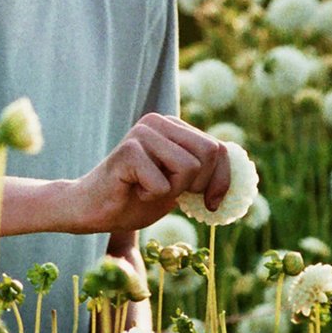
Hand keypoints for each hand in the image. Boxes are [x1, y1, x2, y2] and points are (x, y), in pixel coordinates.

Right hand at [59, 115, 230, 233]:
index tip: (211, 205)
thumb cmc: (134, 199)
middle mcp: (158, 122)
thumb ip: (202, 175)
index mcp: (173, 126)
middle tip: (170, 194)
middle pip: (209, 153)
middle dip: (198, 185)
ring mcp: (142, 133)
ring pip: (188, 169)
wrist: (90, 210)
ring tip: (146, 189)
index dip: (222, 181)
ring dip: (170, 192)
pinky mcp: (128, 151)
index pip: (218, 148)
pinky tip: (131, 191)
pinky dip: (149, 198)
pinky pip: (162, 185)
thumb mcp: (178, 187)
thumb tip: (241, 178)